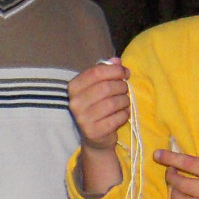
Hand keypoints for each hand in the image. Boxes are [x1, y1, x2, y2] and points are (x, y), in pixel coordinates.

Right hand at [68, 61, 130, 195]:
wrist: (95, 137)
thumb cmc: (98, 106)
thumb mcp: (99, 87)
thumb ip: (107, 72)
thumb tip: (117, 61)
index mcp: (73, 87)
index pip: (96, 72)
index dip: (115, 70)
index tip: (125, 73)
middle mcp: (75, 102)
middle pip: (106, 87)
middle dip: (121, 86)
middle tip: (125, 89)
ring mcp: (83, 118)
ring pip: (113, 102)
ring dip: (124, 101)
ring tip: (124, 102)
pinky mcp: (94, 131)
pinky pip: (117, 118)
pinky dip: (125, 114)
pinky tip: (123, 114)